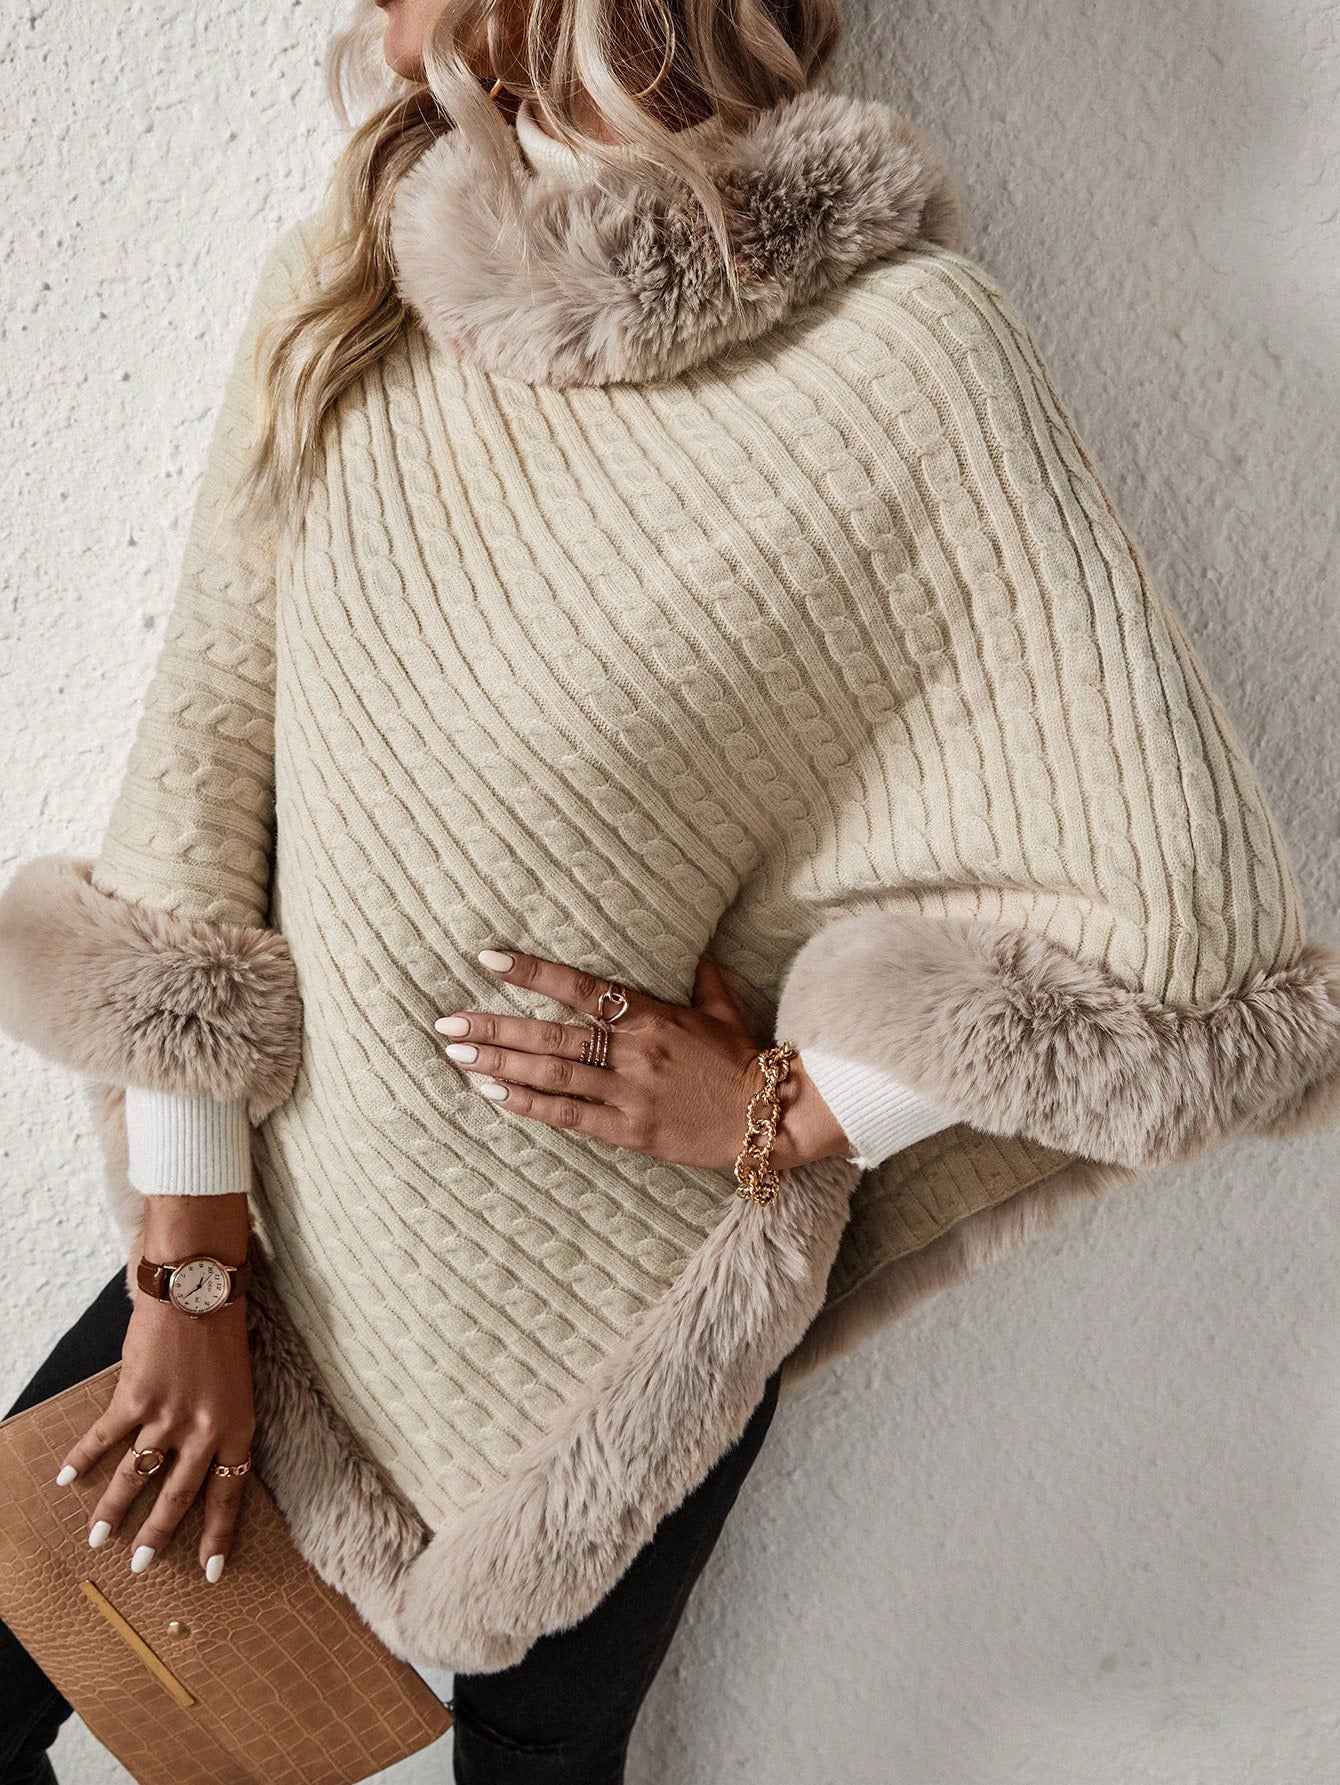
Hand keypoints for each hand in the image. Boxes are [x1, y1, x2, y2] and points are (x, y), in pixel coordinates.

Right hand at [54, 1196, 254, 1582]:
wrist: (200, 1289)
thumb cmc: (225, 1332)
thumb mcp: (237, 1386)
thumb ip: (219, 1423)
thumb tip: (198, 1460)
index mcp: (237, 1428)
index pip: (229, 1494)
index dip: (218, 1536)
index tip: (210, 1573)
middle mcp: (203, 1431)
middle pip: (179, 1497)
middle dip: (159, 1536)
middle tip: (141, 1564)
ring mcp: (167, 1416)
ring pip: (137, 1476)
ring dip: (115, 1508)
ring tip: (99, 1538)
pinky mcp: (134, 1397)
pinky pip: (104, 1438)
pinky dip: (83, 1458)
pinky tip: (65, 1477)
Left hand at [434, 948, 850, 1172]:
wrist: (770, 1117)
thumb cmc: (744, 1059)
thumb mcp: (723, 1010)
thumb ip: (701, 979)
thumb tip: (696, 947)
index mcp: (653, 1015)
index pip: (581, 987)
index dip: (533, 972)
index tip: (488, 959)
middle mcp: (635, 1051)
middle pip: (552, 1035)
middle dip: (496, 1027)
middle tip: (448, 1022)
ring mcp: (631, 1093)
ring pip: (554, 1075)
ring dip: (501, 1065)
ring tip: (458, 1055)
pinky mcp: (632, 1132)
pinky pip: (571, 1117)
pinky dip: (530, 1105)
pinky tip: (496, 1096)